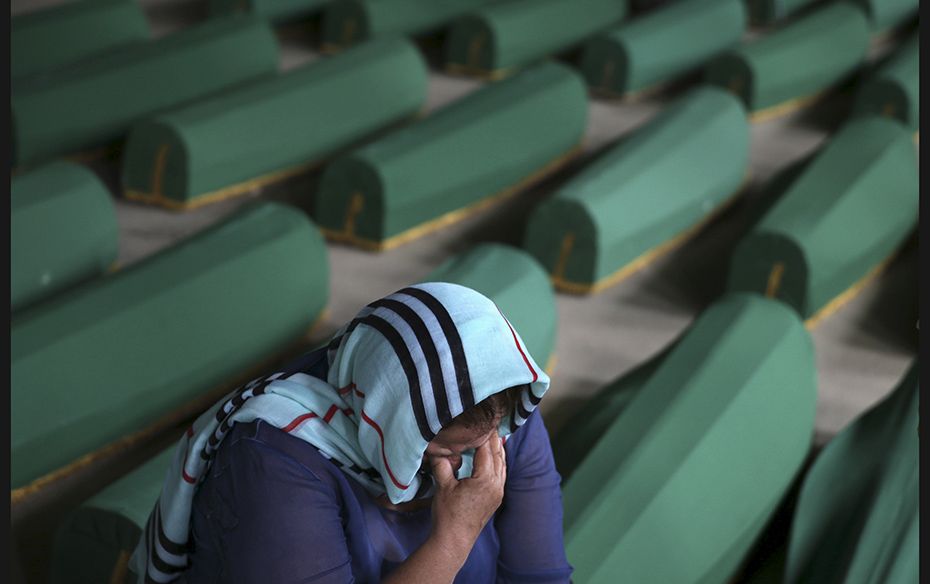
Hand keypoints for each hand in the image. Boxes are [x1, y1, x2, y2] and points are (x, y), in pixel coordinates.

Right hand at [428, 431, 506, 557]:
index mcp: (485, 479)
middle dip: (493, 437)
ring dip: (497, 448)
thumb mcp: (442, 485)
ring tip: (492, 434)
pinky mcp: (496, 497)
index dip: (484, 432)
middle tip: (488, 420)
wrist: (454, 540)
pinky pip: (501, 473)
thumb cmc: (447, 514)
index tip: (481, 418)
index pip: (486, 448)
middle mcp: (497, 484)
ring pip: (502, 463)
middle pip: (498, 454)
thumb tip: (438, 447)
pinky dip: (498, 461)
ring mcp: (498, 492)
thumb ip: (442, 463)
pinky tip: (493, 455)